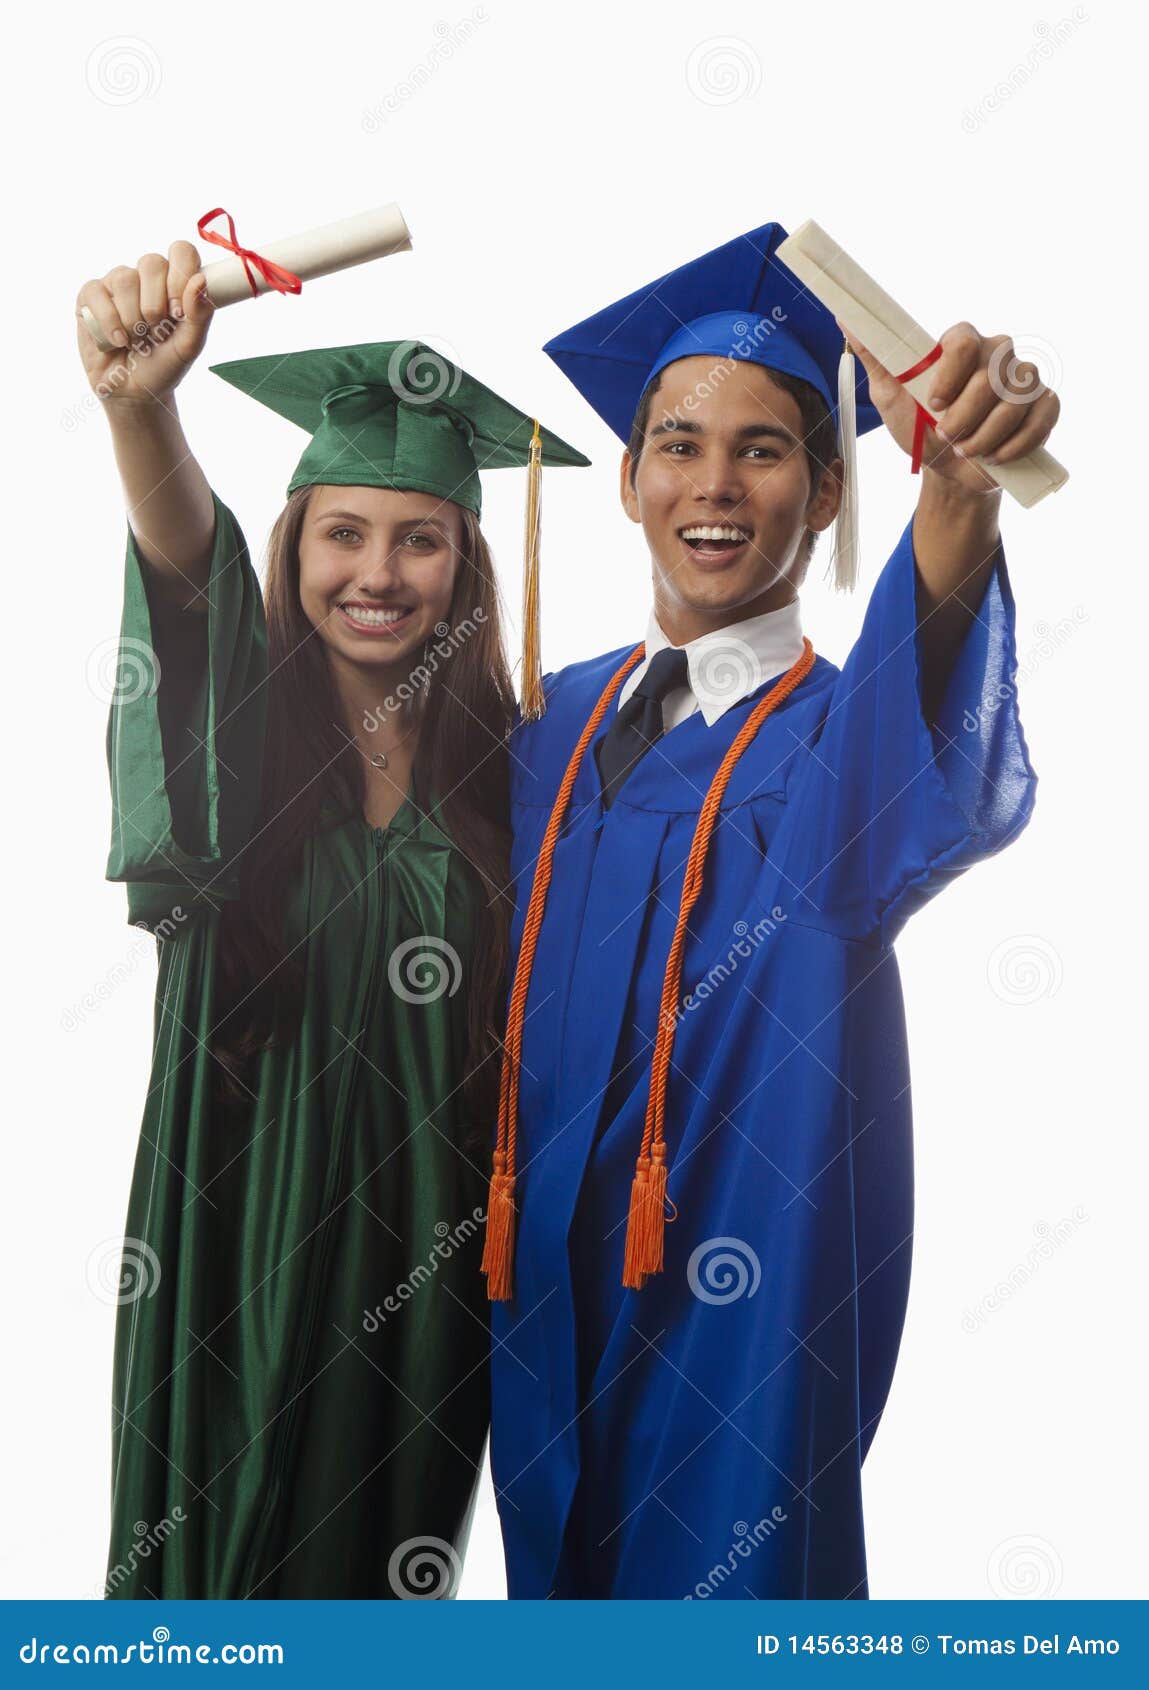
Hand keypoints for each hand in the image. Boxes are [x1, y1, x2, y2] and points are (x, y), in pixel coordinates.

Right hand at [76, 241, 214, 407]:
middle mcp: (146, 277)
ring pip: (125, 279)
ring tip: (136, 341)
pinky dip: (110, 323)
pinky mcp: (90, 296)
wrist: (132, 392)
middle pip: (152, 262)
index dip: (180, 275)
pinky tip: (117, 341)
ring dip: (133, 319)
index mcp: (174, 283)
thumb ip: (199, 315)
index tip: (179, 312)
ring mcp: (117, 283)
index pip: (181, 251)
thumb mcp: (188, 346)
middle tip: (156, 333)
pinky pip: (98, 294)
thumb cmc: (163, 366)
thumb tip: (200, 280)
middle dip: (156, 306)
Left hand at [840, 319, 1060, 495]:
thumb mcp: (891, 398)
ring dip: (987, 436)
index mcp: (961, 342)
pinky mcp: (1044, 405)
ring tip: (968, 450)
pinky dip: (1017, 444)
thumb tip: (846, 320)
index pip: (964, 341)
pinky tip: (997, 456)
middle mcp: (997, 353)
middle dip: (965, 417)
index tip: (933, 403)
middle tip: (947, 436)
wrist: (949, 471)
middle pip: (991, 375)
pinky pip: (1042, 417)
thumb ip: (876, 359)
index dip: (950, 375)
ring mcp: (1024, 378)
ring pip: (1016, 400)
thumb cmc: (920, 429)